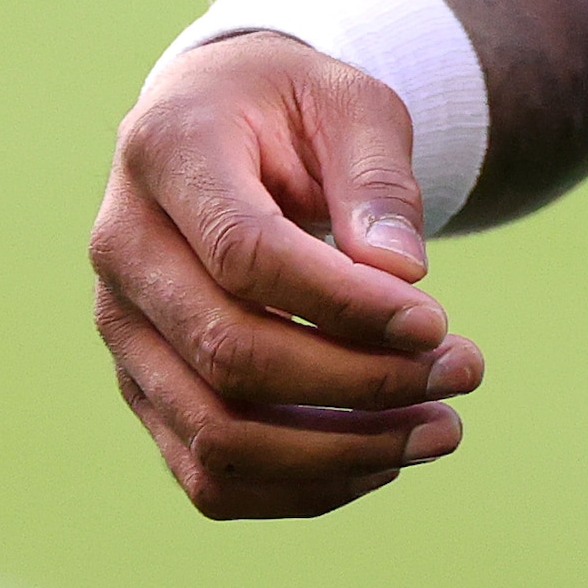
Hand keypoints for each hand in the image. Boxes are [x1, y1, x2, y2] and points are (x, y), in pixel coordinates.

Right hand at [90, 35, 481, 518]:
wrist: (220, 120)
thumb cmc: (291, 106)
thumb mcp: (350, 101)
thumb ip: (377, 180)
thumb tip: (402, 278)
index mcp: (165, 152)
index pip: (246, 255)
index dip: (345, 305)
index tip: (437, 323)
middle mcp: (122, 247)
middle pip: (231, 354)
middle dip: (361, 383)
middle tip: (464, 372)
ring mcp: (124, 329)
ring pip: (216, 436)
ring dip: (339, 453)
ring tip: (441, 428)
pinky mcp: (143, 386)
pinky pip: (209, 474)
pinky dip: (301, 486)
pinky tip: (381, 456)